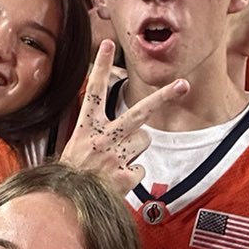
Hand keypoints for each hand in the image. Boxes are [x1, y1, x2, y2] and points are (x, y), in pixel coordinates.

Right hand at [60, 41, 188, 193]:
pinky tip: (116, 180)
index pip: (95, 90)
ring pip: (144, 142)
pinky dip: (131, 175)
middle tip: (183, 84)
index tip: (107, 43)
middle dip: (164, 96)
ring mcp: (116, 156)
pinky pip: (140, 170)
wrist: (65, 204)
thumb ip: (95, 132)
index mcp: (86, 126)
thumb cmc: (70, 174)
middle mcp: (103, 137)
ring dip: (135, 151)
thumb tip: (120, 127)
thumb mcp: (74, 145)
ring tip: (115, 162)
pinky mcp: (126, 175)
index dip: (100, 65)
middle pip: (140, 111)